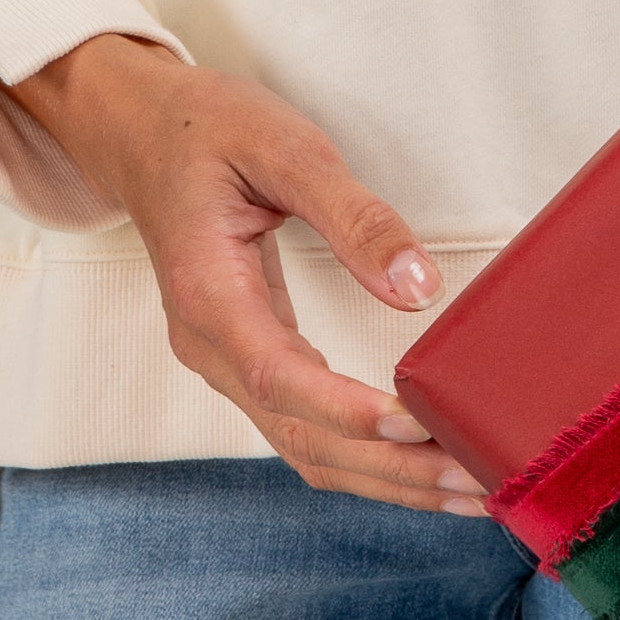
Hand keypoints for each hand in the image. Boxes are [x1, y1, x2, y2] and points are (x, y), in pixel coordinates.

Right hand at [12, 35, 486, 512]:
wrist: (140, 132)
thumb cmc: (207, 129)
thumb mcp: (283, 146)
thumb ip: (353, 215)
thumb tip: (419, 287)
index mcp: (207, 294)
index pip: (277, 376)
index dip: (347, 412)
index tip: (416, 425)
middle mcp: (209, 346)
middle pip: (299, 437)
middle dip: (390, 468)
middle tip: (479, 481)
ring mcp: (226, 362)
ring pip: (305, 447)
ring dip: (386, 477)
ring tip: (469, 489)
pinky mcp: (250, 360)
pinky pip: (305, 426)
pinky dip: (365, 454)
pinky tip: (420, 459)